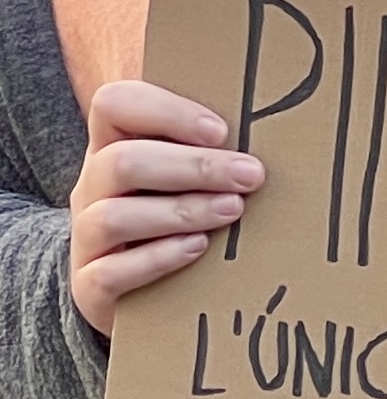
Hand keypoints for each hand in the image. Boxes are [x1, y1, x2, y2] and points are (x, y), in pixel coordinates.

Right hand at [69, 79, 258, 336]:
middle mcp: (94, 188)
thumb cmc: (184, 218)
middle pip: (121, 162)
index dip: (164, 112)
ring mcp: (87, 238)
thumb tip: (287, 129)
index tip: (221, 131)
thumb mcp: (193, 178)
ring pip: (113, 216)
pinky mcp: (91, 285)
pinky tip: (198, 249)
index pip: (115, 105)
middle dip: (193, 166)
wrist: (148, 293)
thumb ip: (217, 150)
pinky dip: (156, 259)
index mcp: (114, 147)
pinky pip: (111, 272)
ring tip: (234, 210)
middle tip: (252, 175)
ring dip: (181, 211)